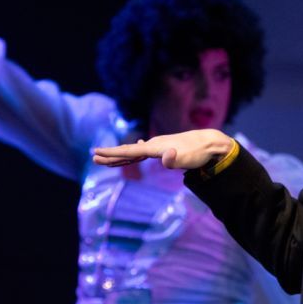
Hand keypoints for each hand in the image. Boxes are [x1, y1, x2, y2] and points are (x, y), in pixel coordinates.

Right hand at [92, 129, 233, 169]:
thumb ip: (174, 160)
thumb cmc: (198, 154)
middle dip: (111, 155)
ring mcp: (159, 145)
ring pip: (134, 151)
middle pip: (128, 150)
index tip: (97, 153)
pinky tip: (135, 151)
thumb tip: (166, 156)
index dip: (113, 154)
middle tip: (94, 157)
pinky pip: (144, 151)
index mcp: (155, 148)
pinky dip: (135, 153)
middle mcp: (154, 144)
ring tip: (106, 159)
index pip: (130, 151)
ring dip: (120, 155)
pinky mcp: (165, 148)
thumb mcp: (187, 159)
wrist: (208, 143)